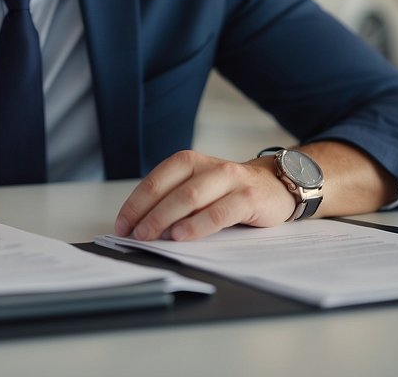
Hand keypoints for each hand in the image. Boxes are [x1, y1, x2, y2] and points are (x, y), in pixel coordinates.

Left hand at [113, 150, 293, 241]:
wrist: (275, 186)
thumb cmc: (229, 192)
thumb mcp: (199, 189)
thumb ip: (174, 201)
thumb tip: (141, 227)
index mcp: (188, 161)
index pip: (155, 181)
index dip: (135, 204)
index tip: (122, 225)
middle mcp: (207, 166)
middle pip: (171, 191)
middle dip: (147, 214)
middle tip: (134, 235)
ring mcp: (229, 180)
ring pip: (191, 198)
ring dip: (166, 218)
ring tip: (150, 236)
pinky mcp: (248, 198)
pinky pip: (219, 212)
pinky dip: (197, 225)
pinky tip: (182, 235)